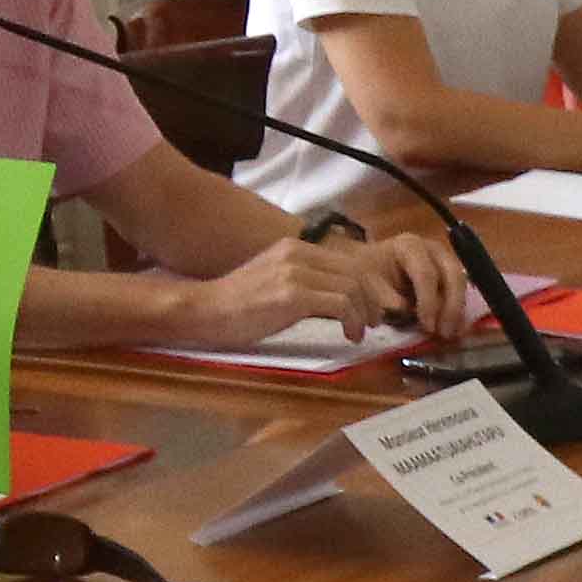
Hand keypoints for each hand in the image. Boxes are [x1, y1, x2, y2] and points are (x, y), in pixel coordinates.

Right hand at [185, 229, 467, 346]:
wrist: (205, 311)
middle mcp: (297, 252)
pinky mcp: (292, 295)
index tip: (374, 307)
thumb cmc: (237, 305)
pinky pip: (341, 303)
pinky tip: (349, 335)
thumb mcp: (275, 281)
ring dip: (366, 312)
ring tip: (361, 331)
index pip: (348, 260)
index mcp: (295, 247)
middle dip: (374, 298)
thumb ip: (305, 279)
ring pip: (353, 287)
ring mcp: (295, 272)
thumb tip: (339, 296)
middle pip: (357, 271)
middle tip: (376, 321)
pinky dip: (353, 320)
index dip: (369, 284)